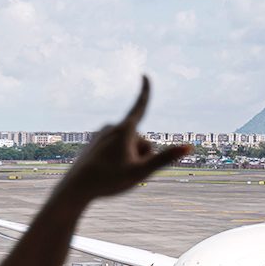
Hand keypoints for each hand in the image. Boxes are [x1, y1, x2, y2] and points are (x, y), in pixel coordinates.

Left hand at [58, 77, 189, 205]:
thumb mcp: (141, 172)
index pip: (139, 106)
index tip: (144, 75)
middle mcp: (112, 127)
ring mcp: (102, 134)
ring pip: (129, 146)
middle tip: (123, 171)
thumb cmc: (108, 181)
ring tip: (112, 172)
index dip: (145, 91)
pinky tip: (105, 170)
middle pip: (141, 140)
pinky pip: (117, 149)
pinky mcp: (96, 142)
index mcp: (124, 129)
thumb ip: (166, 158)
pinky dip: (117, 159)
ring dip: (129, 159)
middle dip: (141, 155)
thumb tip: (189, 147)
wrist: (75, 190)